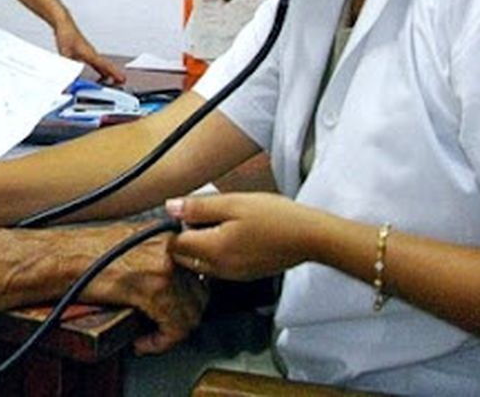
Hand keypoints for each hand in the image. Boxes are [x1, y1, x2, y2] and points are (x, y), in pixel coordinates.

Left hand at [54, 19, 125, 83]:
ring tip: (112, 81)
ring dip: (108, 72)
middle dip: (114, 74)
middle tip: (122, 81)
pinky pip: (96, 63)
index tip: (122, 78)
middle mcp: (92, 53)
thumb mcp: (65, 53)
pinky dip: (100, 70)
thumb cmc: (67, 34)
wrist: (64, 24)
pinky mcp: (85, 52)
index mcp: (90, 54)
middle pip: (106, 66)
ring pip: (102, 64)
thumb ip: (69, 66)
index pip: (105, 65)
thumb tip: (69, 76)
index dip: (114, 73)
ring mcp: (89, 52)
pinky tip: (98, 74)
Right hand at [72, 221, 207, 353]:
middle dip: (183, 316)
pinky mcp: (154, 288)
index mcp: (167, 232)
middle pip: (200, 293)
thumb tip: (175, 281)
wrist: (61, 257)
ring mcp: (165, 266)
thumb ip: (158, 255)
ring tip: (151, 335)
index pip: (199, 269)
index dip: (188, 295)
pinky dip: (161, 341)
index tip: (175, 309)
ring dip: (172, 331)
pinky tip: (143, 341)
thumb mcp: (131, 243)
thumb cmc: (84, 251)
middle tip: (162, 326)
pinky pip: (174, 327)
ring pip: (191, 313)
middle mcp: (172, 245)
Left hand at [165, 192, 321, 281]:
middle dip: (184, 238)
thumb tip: (170, 208)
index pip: (175, 245)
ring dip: (199, 245)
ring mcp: (233, 275)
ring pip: (200, 263)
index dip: (174, 226)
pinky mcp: (245, 274)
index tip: (184, 211)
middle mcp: (220, 269)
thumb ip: (198, 208)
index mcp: (213, 251)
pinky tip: (232, 234)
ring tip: (218, 222)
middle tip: (201, 215)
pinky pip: (218, 266)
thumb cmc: (274, 217)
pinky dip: (215, 252)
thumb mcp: (232, 203)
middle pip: (185, 257)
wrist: (309, 237)